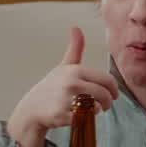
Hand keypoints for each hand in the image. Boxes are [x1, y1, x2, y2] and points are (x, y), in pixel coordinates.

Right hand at [7, 26, 119, 146]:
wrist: (31, 109)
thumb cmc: (51, 87)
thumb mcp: (64, 66)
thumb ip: (75, 49)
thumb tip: (76, 27)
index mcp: (75, 70)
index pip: (107, 80)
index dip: (114, 89)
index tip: (113, 95)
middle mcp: (71, 83)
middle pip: (105, 94)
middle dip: (108, 101)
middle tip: (105, 105)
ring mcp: (66, 99)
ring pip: (98, 106)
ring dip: (99, 110)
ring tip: (94, 109)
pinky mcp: (62, 115)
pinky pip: (86, 118)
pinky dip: (87, 119)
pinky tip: (81, 116)